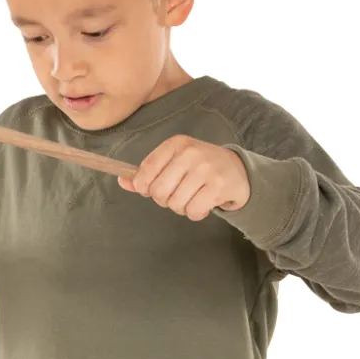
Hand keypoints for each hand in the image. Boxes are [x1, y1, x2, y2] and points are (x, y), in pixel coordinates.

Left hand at [118, 135, 249, 219]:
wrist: (237, 170)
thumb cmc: (199, 168)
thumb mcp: (174, 163)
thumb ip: (148, 174)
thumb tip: (122, 181)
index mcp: (175, 144)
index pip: (145, 171)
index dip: (144, 188)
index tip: (153, 189)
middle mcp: (190, 153)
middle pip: (158, 192)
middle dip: (165, 200)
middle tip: (178, 194)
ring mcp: (205, 169)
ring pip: (175, 204)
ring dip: (182, 208)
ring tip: (194, 196)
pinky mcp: (218, 186)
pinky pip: (193, 211)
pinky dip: (196, 213)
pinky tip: (204, 203)